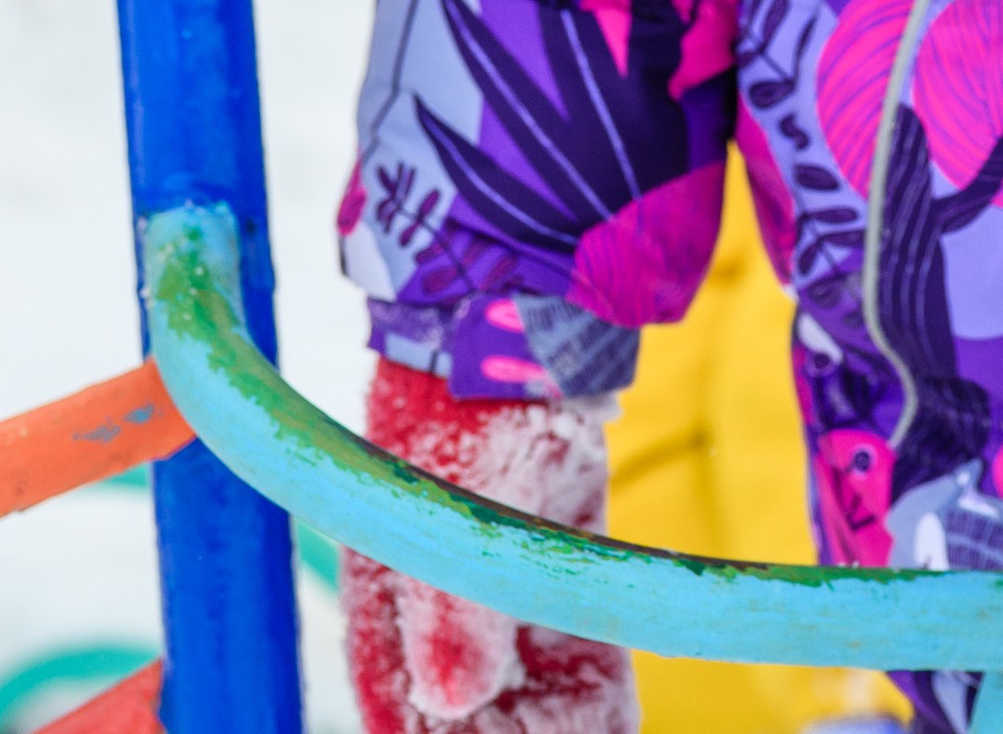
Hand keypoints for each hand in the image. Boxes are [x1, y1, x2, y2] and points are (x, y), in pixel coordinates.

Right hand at [343, 360, 636, 733]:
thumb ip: (451, 606)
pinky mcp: (548, 551)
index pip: (402, 707)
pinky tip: (613, 713)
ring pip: (521, 684)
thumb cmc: (468, 402)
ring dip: (555, 720)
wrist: (520, 310)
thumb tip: (449, 701)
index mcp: (389, 595)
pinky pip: (566, 641)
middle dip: (512, 732)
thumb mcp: (452, 503)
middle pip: (466, 708)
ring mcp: (495, 576)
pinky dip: (587, 684)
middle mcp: (437, 598)